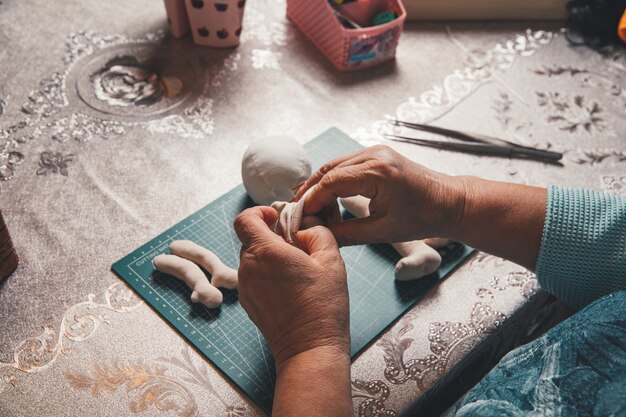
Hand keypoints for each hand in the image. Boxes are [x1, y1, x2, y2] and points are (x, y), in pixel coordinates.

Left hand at [234, 206, 349, 363]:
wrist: (309, 348)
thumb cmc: (322, 306)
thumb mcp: (331, 260)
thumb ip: (317, 232)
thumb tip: (306, 225)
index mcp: (265, 252)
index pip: (245, 219)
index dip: (260, 213)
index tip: (278, 219)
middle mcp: (248, 268)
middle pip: (251, 238)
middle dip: (272, 237)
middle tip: (298, 247)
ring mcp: (245, 287)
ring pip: (253, 259)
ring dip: (271, 257)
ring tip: (297, 271)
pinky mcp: (248, 303)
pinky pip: (254, 277)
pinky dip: (268, 275)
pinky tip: (291, 288)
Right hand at [295, 145, 464, 245]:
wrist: (449, 202)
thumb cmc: (422, 218)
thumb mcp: (382, 231)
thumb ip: (346, 234)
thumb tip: (318, 235)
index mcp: (378, 172)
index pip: (332, 182)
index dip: (312, 200)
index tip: (300, 217)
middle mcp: (375, 155)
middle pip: (328, 169)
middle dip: (310, 191)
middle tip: (296, 212)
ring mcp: (376, 151)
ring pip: (335, 165)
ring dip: (320, 185)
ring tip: (309, 208)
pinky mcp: (377, 154)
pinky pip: (346, 165)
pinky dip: (333, 180)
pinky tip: (327, 198)